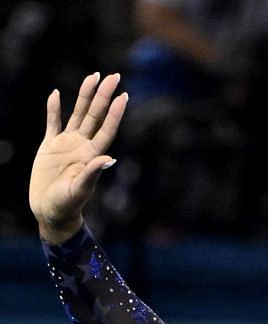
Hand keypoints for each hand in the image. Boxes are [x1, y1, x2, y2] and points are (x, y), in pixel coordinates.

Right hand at [29, 73, 128, 244]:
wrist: (50, 210)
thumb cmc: (68, 204)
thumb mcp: (80, 189)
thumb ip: (92, 173)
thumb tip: (109, 158)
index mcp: (92, 155)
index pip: (107, 129)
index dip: (115, 113)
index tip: (124, 96)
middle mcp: (83, 145)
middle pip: (95, 115)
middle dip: (104, 96)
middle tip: (114, 76)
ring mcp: (67, 144)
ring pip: (78, 114)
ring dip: (85, 96)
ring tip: (93, 77)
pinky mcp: (50, 146)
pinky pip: (52, 122)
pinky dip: (53, 108)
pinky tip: (56, 94)